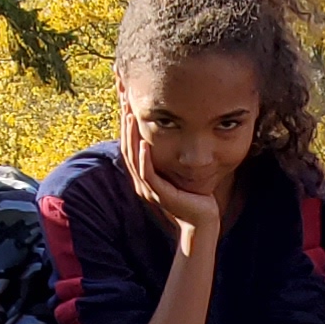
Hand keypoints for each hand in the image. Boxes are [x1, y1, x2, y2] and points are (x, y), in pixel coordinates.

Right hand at [124, 106, 224, 248]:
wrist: (202, 222)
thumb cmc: (194, 197)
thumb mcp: (179, 173)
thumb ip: (172, 159)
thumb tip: (176, 135)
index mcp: (144, 176)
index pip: (129, 145)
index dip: (126, 124)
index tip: (126, 102)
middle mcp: (142, 182)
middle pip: (126, 148)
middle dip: (124, 124)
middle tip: (122, 101)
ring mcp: (149, 189)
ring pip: (133, 159)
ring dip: (131, 136)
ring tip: (129, 116)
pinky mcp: (160, 195)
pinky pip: (148, 174)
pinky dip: (144, 158)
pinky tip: (143, 142)